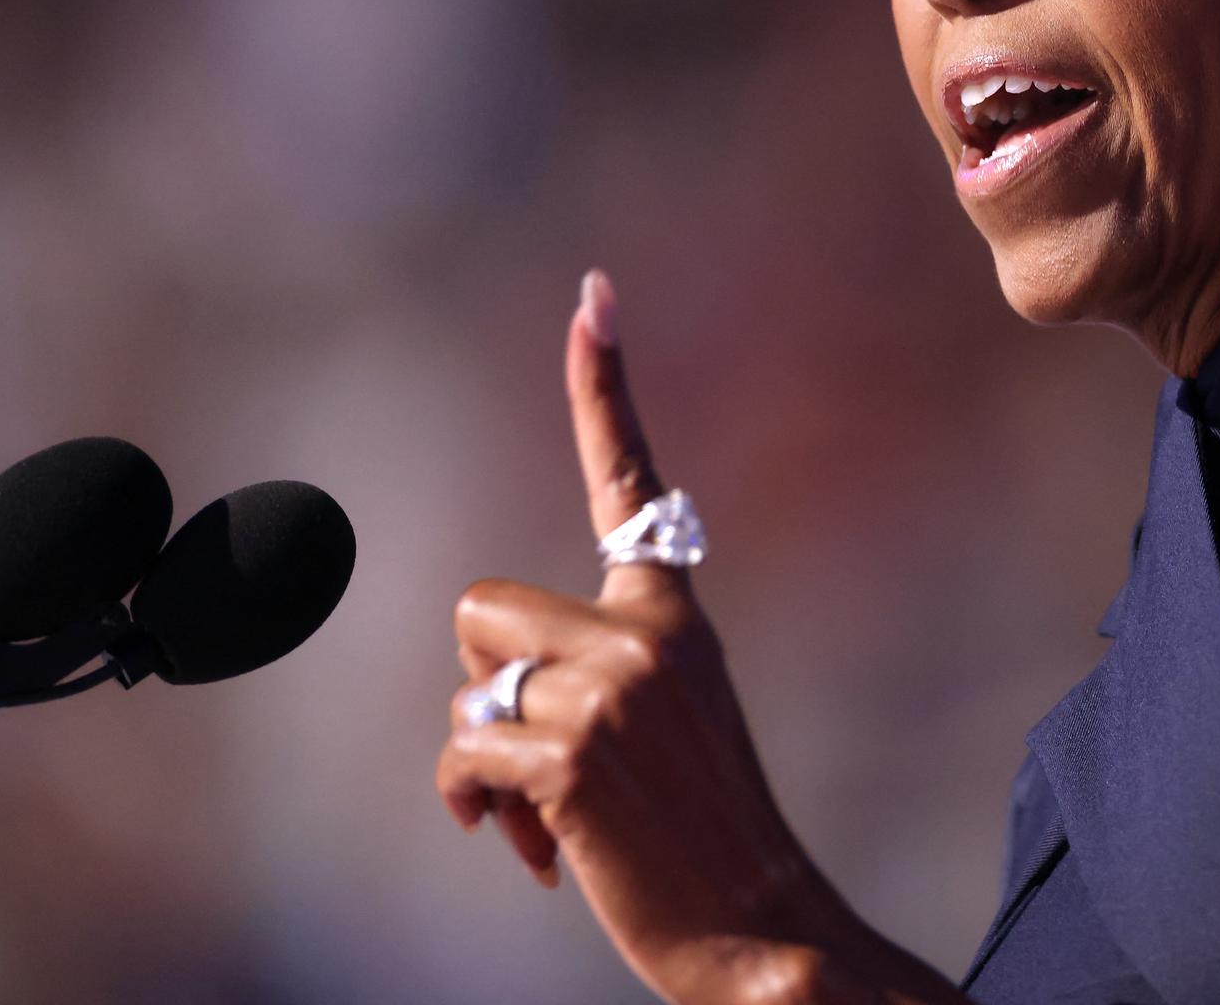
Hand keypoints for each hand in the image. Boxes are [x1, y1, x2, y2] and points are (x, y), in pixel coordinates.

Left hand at [437, 272, 835, 1002]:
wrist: (756, 923)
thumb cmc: (694, 834)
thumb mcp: (660, 724)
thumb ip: (594, 674)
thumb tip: (485, 708)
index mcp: (676, 615)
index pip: (631, 481)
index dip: (604, 385)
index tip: (593, 295)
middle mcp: (649, 632)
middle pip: (483, 610)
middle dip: (487, 690)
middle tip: (546, 761)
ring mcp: (616, 687)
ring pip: (470, 684)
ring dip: (481, 760)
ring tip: (544, 814)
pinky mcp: (576, 750)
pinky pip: (463, 753)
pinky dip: (475, 809)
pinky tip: (533, 849)